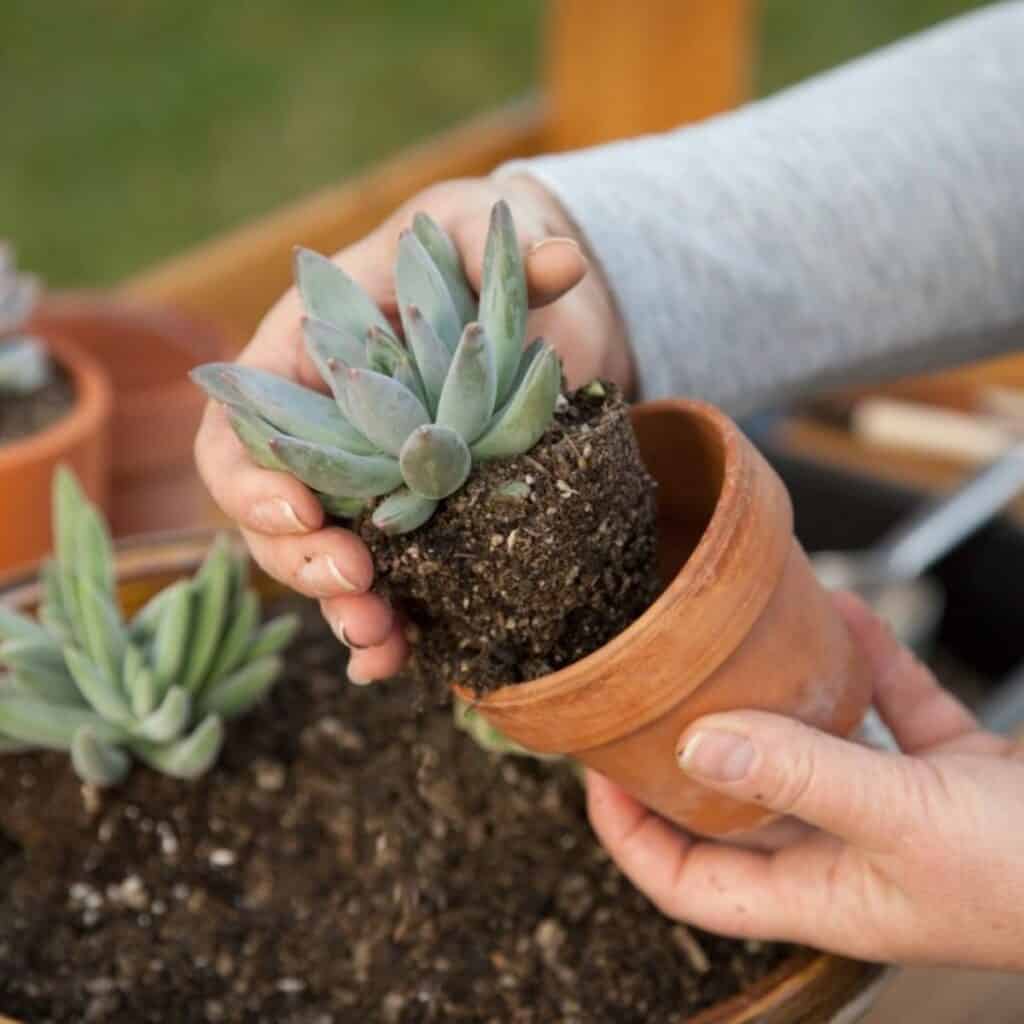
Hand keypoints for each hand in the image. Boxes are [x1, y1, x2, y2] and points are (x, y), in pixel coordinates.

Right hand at [194, 174, 630, 682]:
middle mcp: (322, 435)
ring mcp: (365, 486)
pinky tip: (404, 659)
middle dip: (301, 560)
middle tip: (354, 583)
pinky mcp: (416, 521)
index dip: (251, 480)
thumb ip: (495, 246)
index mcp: (302, 364)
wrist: (516, 311)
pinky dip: (387, 626)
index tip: (302, 510)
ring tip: (382, 642)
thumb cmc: (470, 258)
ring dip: (343, 611)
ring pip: (324, 562)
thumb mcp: (475, 234)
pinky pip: (385, 581)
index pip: (239, 429)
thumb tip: (561, 263)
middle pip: (273, 515)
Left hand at [586, 591, 1023, 968]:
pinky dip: (869, 667)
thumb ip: (800, 776)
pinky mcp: (953, 774)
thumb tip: (697, 744)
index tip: (595, 772)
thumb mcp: (906, 818)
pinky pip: (890, 713)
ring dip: (783, 697)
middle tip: (649, 691)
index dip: (632, 836)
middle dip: (692, 752)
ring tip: (741, 640)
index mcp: (825, 893)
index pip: (692, 884)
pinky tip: (851, 614)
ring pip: (815, 750)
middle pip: (741, 808)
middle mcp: (852, 855)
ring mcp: (903, 813)